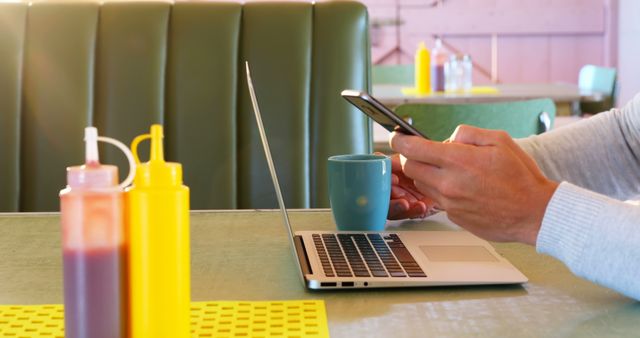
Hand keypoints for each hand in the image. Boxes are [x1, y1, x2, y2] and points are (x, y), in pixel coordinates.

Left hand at [389, 126, 558, 244]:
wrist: (534, 212)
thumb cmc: (521, 177)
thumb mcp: (499, 140)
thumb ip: (467, 133)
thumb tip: (447, 138)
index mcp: (458, 161)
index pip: (412, 148)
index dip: (399, 140)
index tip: (396, 137)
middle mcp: (448, 183)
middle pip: (410, 167)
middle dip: (414, 157)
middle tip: (429, 153)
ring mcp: (449, 203)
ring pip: (421, 184)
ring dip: (428, 174)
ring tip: (452, 171)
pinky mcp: (453, 217)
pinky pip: (437, 199)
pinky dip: (443, 191)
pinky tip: (464, 189)